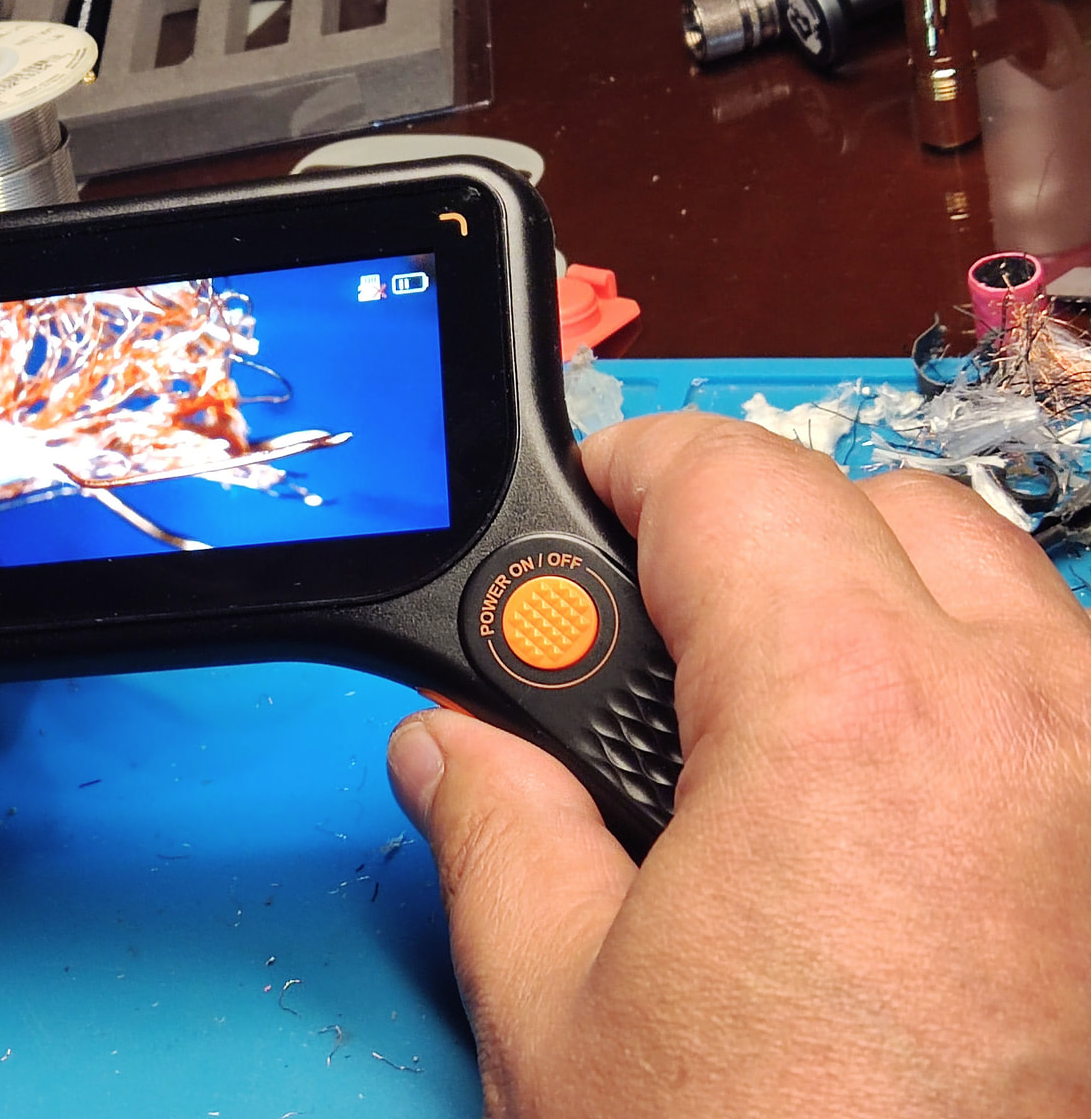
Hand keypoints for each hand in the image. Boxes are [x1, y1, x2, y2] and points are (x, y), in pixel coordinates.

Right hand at [388, 412, 1090, 1115]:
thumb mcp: (561, 1007)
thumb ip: (494, 823)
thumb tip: (452, 746)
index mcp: (849, 718)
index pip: (731, 477)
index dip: (624, 474)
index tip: (580, 516)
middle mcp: (1023, 725)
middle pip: (871, 501)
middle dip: (748, 532)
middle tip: (651, 635)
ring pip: (995, 580)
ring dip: (875, 596)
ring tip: (772, 716)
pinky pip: (1070, 695)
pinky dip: (978, 691)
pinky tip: (893, 804)